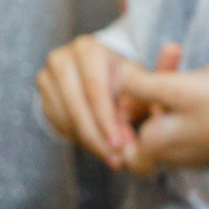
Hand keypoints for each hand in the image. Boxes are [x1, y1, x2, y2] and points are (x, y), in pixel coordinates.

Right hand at [38, 33, 142, 167]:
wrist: (100, 75)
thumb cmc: (126, 79)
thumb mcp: (142, 78)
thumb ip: (153, 84)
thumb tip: (165, 80)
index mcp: (88, 49)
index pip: (94, 89)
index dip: (107, 120)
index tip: (122, 145)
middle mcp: (61, 58)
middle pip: (76, 105)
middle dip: (97, 136)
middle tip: (115, 159)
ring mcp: (47, 76)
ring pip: (65, 117)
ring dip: (88, 140)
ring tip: (110, 157)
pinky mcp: (42, 94)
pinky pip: (56, 122)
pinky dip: (77, 137)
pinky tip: (97, 146)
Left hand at [120, 47, 208, 172]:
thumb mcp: (173, 88)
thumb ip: (139, 86)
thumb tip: (119, 83)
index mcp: (156, 146)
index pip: (123, 154)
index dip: (118, 131)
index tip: (127, 103)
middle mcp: (172, 154)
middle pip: (145, 126)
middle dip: (148, 93)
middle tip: (157, 74)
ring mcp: (192, 148)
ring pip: (169, 116)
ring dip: (173, 88)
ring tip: (188, 63)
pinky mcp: (208, 140)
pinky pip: (189, 117)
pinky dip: (191, 96)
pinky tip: (207, 72)